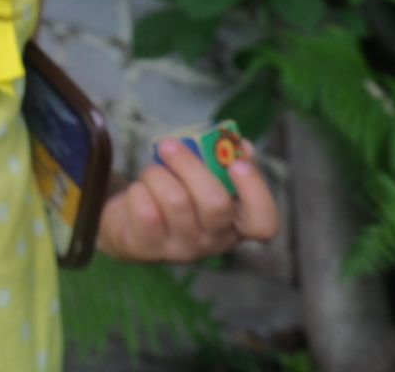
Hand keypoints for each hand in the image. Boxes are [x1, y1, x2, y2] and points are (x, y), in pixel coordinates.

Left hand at [96, 137, 280, 262]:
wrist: (131, 222)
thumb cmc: (175, 192)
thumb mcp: (201, 177)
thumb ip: (222, 161)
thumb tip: (241, 146)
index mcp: (236, 223)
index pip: (263, 223)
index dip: (255, 192)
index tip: (237, 163)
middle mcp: (214, 242)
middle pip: (216, 204)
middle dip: (189, 165)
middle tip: (169, 145)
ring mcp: (183, 249)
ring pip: (175, 200)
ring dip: (156, 174)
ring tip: (151, 173)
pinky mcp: (149, 248)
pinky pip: (145, 209)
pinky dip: (138, 190)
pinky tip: (140, 192)